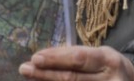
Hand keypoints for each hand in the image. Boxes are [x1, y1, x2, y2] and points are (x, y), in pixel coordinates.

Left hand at [19, 45, 133, 80]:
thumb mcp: (99, 54)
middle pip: (72, 78)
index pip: (78, 59)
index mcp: (108, 60)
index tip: (36, 57)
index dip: (56, 59)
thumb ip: (76, 56)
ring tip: (30, 77)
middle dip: (45, 74)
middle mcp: (108, 79)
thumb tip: (45, 57)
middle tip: (25, 69)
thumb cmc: (109, 66)